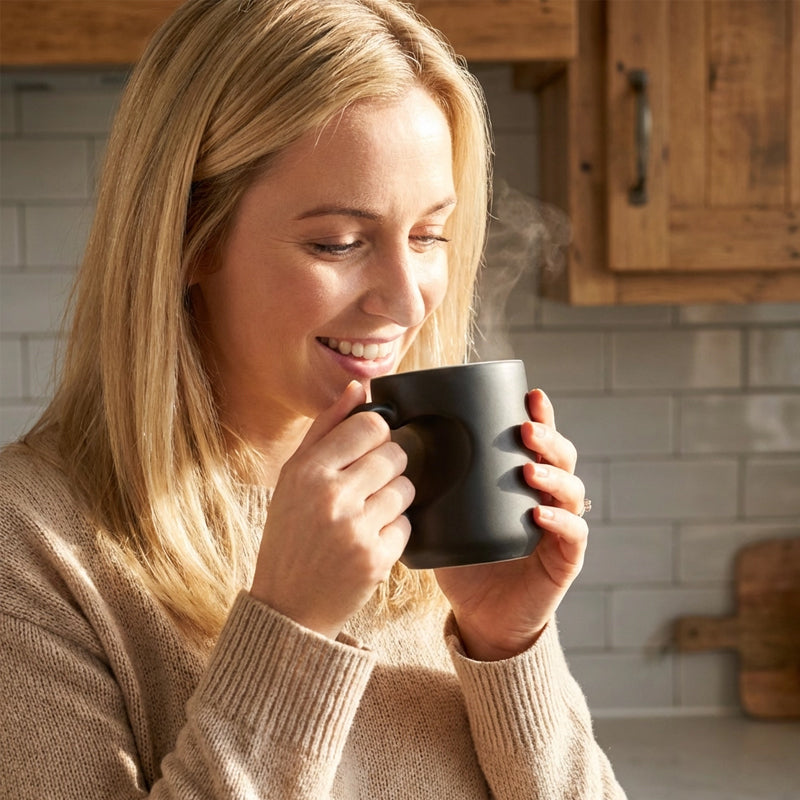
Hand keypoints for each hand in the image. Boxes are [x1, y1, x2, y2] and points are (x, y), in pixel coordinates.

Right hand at [250, 381, 413, 638]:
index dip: (377, 434)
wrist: (288, 607)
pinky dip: (393, 530)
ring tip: (366, 514)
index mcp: (308, 471)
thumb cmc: (290, 535)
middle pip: (395, 453)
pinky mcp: (377, 559)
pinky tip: (368, 540)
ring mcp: (357, 530)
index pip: (371, 425)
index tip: (369, 448)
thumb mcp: (292, 478)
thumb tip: (359, 387)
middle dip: (388, 466)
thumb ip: (325, 429)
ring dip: (393, 498)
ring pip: (406, 488)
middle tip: (367, 485)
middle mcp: (333, 497)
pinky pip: (408, 524)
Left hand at [434, 388, 587, 660]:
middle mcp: (547, 497)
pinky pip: (572, 535)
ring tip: (528, 468)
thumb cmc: (463, 560)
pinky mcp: (564, 560)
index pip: (537, 441)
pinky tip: (539, 512)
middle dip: (548, 437)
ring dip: (553, 474)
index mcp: (521, 482)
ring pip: (571, 490)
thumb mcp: (444, 516)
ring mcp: (559, 527)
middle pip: (561, 456)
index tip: (529, 395)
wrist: (481, 616)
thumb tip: (391, 450)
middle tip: (525, 428)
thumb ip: (430, 487)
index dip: (539, 416)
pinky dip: (559, 521)